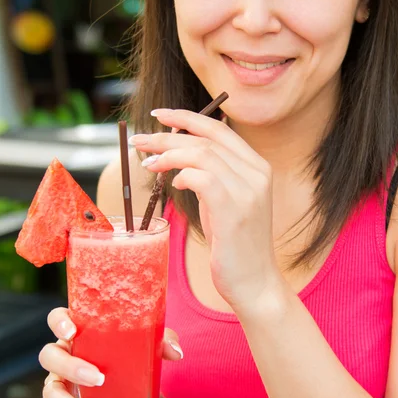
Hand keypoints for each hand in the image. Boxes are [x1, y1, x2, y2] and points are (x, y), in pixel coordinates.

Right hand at [39, 307, 183, 397]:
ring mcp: (59, 383)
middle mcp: (63, 355)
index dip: (59, 322)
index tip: (72, 332)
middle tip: (99, 378)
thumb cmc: (130, 354)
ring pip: (51, 394)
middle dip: (71, 368)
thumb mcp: (147, 344)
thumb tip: (175, 352)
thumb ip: (162, 341)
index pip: (57, 318)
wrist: (126, 388)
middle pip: (50, 357)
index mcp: (79, 332)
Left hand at [131, 108, 281, 310]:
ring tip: (147, 163)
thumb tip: (176, 153)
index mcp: (257, 166)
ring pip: (202, 154)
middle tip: (140, 140)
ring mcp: (248, 191)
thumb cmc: (233, 242)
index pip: (219, 128)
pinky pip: (202, 178)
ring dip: (168, 154)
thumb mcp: (226, 200)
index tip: (158, 114)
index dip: (186, 117)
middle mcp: (257, 173)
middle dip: (167, 135)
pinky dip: (182, 175)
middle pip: (206, 138)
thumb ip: (212, 174)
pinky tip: (173, 185)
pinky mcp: (234, 210)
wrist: (254, 282)